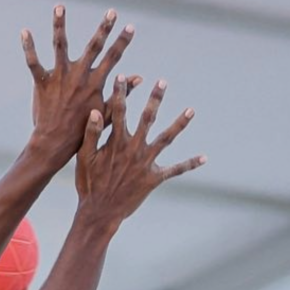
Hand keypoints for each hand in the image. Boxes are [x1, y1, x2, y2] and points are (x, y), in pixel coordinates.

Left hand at [24, 6, 140, 159]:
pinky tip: (25, 31)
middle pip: (93, 47)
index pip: (113, 59)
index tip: (130, 27)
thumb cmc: (82, 131)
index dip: (122, 42)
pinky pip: (33, 62)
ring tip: (60, 6)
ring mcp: (59, 78)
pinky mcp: (42, 83)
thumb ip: (120, 94)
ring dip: (60, 25)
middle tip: (111, 12)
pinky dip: (29, 47)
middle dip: (104, 29)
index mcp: (95, 84)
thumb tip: (137, 77)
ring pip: (60, 46)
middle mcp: (78, 77)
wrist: (55, 143)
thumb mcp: (106, 113)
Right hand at [73, 76, 204, 231]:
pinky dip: (189, 164)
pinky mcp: (154, 178)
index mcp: (116, 142)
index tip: (123, 76)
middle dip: (155, 99)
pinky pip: (175, 170)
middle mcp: (134, 149)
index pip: (119, 112)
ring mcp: (146, 163)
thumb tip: (95, 110)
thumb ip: (91, 134)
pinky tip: (204, 158)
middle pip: (147, 119)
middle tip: (163, 82)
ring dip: (179, 124)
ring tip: (191, 110)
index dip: (120, 93)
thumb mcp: (85, 158)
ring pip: (166, 139)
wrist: (100, 212)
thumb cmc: (89, 184)